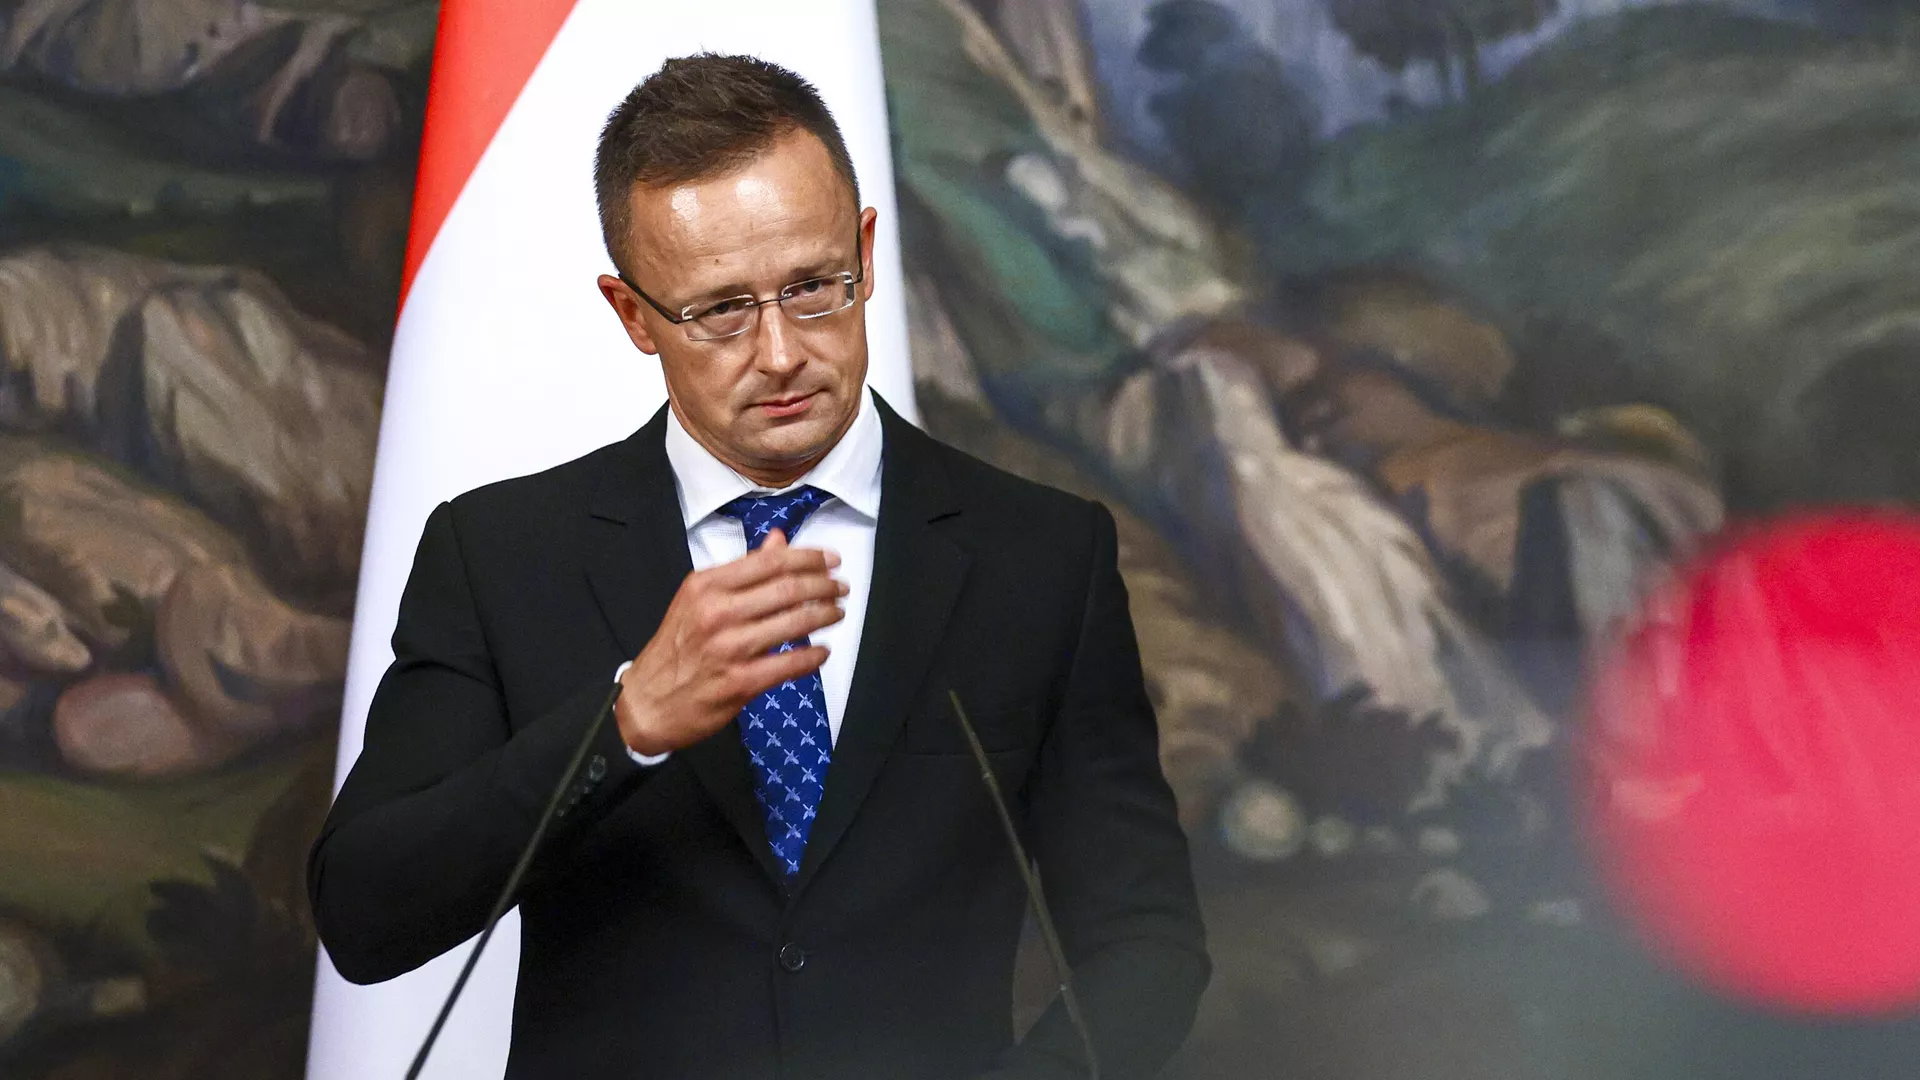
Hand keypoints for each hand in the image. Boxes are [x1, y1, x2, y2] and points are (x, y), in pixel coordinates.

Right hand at [615, 529, 846, 755]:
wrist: (647, 702)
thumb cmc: (677, 648)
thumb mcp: (698, 599)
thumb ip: (742, 571)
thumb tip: (778, 540)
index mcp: (706, 586)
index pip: (769, 562)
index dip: (808, 558)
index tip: (831, 560)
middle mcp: (716, 612)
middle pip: (787, 589)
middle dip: (823, 586)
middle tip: (841, 587)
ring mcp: (728, 648)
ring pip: (794, 623)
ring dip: (824, 616)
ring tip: (837, 613)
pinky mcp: (739, 682)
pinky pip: (790, 664)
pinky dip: (814, 656)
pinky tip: (823, 652)